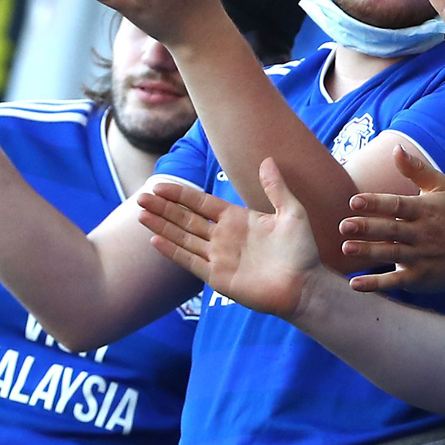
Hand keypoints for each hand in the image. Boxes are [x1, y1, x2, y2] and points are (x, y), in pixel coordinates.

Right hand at [136, 158, 334, 319]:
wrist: (304, 285)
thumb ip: (276, 188)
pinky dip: (172, 251)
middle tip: (141, 196)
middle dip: (163, 208)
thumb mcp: (291, 212)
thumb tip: (267, 159)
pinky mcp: (217, 277)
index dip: (180, 195)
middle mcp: (223, 237)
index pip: (201, 203)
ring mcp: (218, 257)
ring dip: (161, 226)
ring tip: (140, 213)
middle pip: (185, 218)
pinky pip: (190, 261)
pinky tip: (155, 240)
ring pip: (182, 238)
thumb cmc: (301, 251)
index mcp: (237, 219)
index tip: (159, 185)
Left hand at [339, 145, 444, 293]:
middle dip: (368, 228)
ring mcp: (421, 258)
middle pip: (392, 230)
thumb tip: (395, 148)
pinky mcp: (418, 279)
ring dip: (368, 252)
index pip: (399, 205)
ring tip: (346, 248)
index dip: (377, 203)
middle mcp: (423, 234)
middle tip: (344, 225)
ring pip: (392, 254)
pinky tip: (355, 284)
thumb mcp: (441, 188)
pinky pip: (395, 282)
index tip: (354, 201)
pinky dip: (376, 284)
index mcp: (426, 210)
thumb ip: (417, 169)